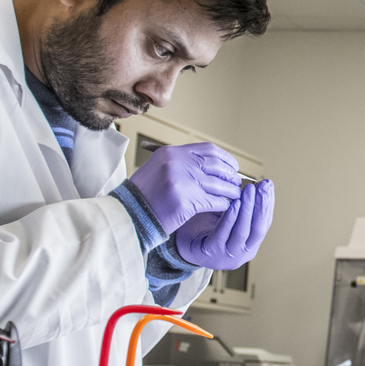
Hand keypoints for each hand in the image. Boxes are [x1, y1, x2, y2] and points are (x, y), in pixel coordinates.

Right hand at [125, 142, 240, 232]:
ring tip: (234, 196)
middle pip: (216, 166)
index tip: (233, 167)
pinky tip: (225, 207)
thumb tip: (213, 166)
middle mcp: (177, 163)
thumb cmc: (144, 196)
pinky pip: (214, 201)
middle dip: (230, 175)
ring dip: (230, 191)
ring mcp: (181, 181)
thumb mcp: (159, 169)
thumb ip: (183, 164)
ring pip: (218, 184)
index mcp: (171, 153)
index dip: (225, 159)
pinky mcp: (185, 201)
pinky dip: (223, 204)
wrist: (128, 215)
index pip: (208, 150)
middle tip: (236, 183)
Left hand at [175, 178, 274, 270]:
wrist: (180, 245)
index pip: (264, 224)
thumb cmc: (204, 229)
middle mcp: (242, 254)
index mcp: (249, 246)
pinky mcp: (211, 253)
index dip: (267, 204)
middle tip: (262, 186)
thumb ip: (241, 209)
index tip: (268, 185)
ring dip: (248, 209)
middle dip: (262, 205)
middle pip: (258, 229)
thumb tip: (257, 185)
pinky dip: (230, 218)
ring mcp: (227, 256)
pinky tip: (234, 204)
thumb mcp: (228, 218)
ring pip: (242, 232)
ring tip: (249, 191)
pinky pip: (223, 234)